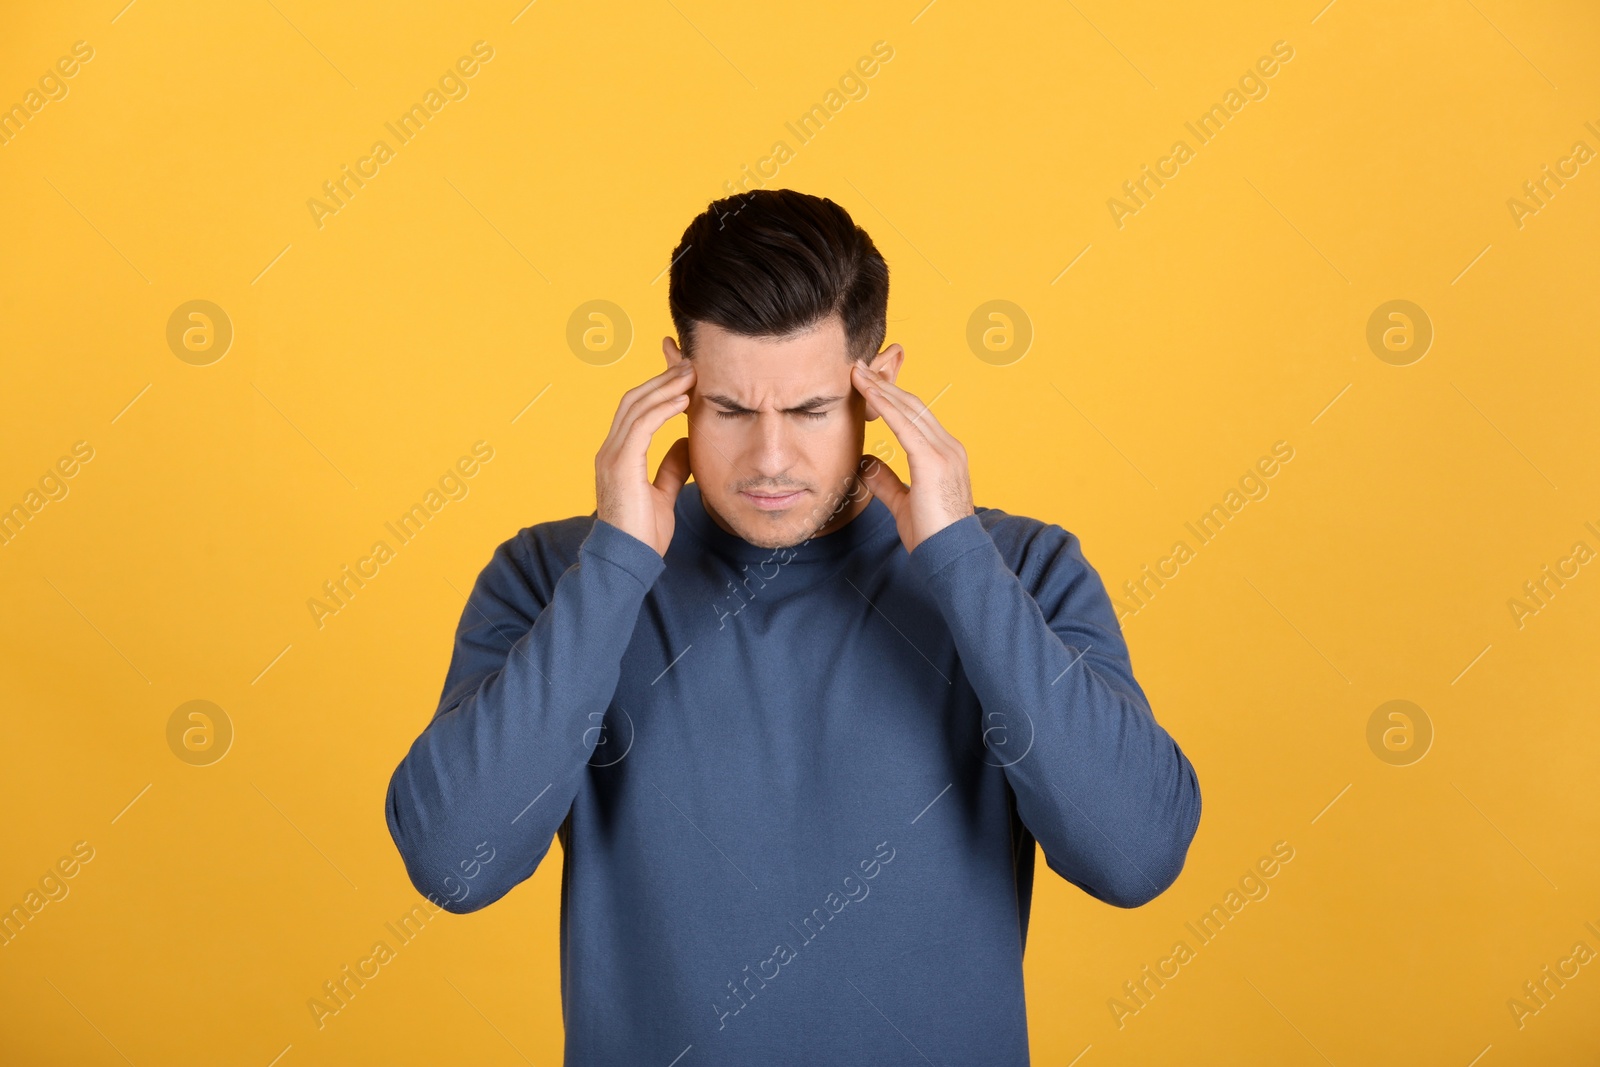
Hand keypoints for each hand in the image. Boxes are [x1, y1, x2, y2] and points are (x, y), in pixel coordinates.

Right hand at [595, 361, 694, 556]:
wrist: (627, 561)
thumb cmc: (642, 534)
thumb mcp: (663, 494)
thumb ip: (671, 467)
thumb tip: (685, 443)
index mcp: (618, 455)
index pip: (635, 410)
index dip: (658, 388)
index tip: (684, 376)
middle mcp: (610, 450)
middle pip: (634, 400)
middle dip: (662, 379)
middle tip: (690, 365)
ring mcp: (612, 456)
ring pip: (636, 407)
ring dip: (665, 387)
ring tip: (691, 375)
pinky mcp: (620, 465)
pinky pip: (641, 426)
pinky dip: (662, 409)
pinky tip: (682, 400)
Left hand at [851, 361, 973, 553]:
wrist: (952, 556)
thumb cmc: (932, 535)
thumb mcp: (903, 502)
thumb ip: (886, 480)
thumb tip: (867, 461)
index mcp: (945, 455)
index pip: (916, 417)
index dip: (892, 398)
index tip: (870, 384)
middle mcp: (949, 447)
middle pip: (914, 406)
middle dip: (885, 385)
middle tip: (860, 368)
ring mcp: (944, 452)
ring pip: (909, 410)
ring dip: (882, 389)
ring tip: (858, 373)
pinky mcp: (933, 461)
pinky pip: (905, 426)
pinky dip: (886, 406)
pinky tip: (869, 394)